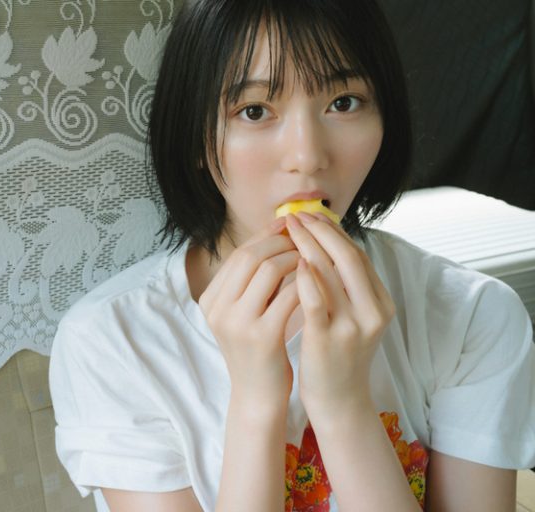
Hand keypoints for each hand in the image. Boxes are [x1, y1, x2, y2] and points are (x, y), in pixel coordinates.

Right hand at [199, 218, 299, 410]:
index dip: (265, 235)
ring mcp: (236, 323)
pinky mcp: (261, 337)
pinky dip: (306, 282)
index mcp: (210, 300)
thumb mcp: (245, 313)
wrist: (258, 397)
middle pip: (250, 256)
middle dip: (281, 241)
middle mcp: (217, 309)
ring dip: (296, 258)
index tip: (288, 225)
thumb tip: (277, 236)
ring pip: (269, 269)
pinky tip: (319, 281)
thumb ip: (253, 282)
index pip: (238, 254)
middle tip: (305, 237)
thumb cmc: (258, 350)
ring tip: (313, 258)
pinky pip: (289, 295)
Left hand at [286, 213, 394, 419]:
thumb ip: (344, 287)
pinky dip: (305, 277)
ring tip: (289, 228)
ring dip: (308, 244)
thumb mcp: (350, 317)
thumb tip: (323, 247)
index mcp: (380, 303)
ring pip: (331, 272)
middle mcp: (373, 311)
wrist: (339, 401)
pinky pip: (316, 299)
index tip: (312, 216)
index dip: (333, 232)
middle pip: (347, 257)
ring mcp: (353, 325)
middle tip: (297, 214)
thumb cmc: (337, 355)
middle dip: (320, 231)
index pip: (357, 255)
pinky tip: (293, 262)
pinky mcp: (329, 338)